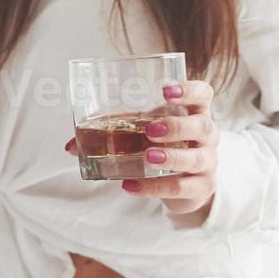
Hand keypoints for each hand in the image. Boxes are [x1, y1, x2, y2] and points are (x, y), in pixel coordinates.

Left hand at [65, 81, 217, 221]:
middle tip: (150, 130)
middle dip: (177, 126)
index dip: (189, 90)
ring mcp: (207, 162)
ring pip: (196, 157)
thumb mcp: (145, 132)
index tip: (166, 90)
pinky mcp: (201, 187)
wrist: (189, 184)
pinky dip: (155, 187)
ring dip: (172, 157)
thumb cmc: (166, 146)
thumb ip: (114, 131)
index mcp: (194, 112)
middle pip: (202, 125)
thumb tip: (71, 145)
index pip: (203, 94)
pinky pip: (181, 187)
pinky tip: (131, 185)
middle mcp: (207, 135)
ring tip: (147, 156)